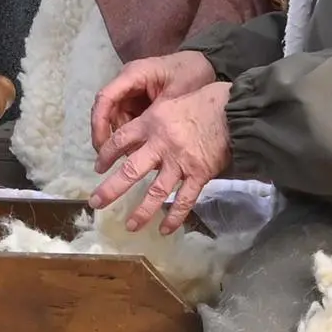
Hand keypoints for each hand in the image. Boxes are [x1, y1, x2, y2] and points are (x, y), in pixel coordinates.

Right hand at [90, 49, 220, 164]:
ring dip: (120, 138)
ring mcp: (131, 91)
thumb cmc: (192, 74)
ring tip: (133, 156)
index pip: (106, 98)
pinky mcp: (137, 100)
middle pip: (106, 110)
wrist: (206, 65)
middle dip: (106, 136)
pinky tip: (141, 149)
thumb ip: (159, 114)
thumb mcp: (178, 93)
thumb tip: (145, 141)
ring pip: (115, 118)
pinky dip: (131, 135)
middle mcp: (127, 82)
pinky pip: (127, 120)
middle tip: (111, 160)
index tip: (103, 146)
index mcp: (134, 74)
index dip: (100, 123)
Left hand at [91, 81, 232, 235]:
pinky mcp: (199, 174)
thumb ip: (154, 118)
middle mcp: (161, 144)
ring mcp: (180, 162)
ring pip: (156, 192)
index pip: (119, 140)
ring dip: (141, 211)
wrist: (235, 110)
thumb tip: (140, 134)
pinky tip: (165, 230)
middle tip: (96, 203)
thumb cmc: (204, 101)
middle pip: (130, 171)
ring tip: (130, 226)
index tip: (98, 167)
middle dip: (111, 189)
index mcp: (151, 123)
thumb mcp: (171, 101)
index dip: (106, 155)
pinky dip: (175, 217)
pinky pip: (185, 200)